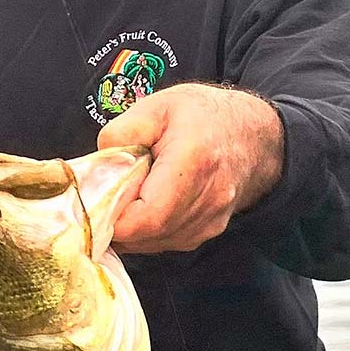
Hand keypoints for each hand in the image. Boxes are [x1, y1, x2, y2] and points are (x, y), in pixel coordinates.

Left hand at [97, 84, 284, 253]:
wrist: (252, 136)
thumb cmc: (202, 116)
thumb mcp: (157, 106)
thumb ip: (121, 133)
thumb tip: (98, 170)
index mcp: (193, 162)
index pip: (144, 217)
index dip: (112, 216)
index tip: (97, 197)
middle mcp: (207, 199)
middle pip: (146, 235)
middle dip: (116, 223)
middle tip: (105, 198)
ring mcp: (210, 221)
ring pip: (154, 244)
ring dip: (131, 229)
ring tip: (128, 197)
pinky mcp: (208, 232)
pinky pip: (166, 243)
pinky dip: (147, 232)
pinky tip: (146, 206)